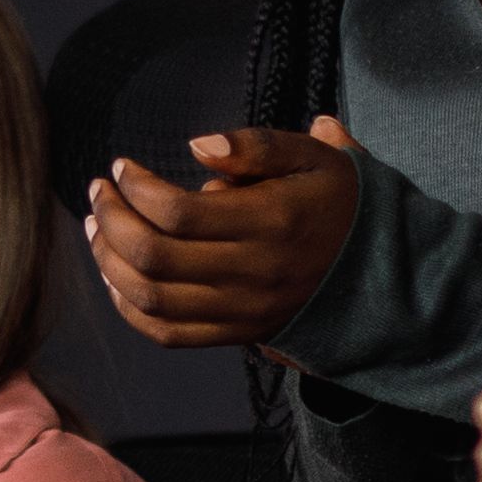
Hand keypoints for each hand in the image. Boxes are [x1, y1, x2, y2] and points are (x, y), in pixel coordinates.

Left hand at [85, 118, 363, 349]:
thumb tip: (197, 147)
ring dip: (110, 262)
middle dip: (112, 219)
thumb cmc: (340, 203)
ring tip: (99, 227)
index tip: (123, 167)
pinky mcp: (238, 335)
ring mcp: (244, 311)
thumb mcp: (314, 157)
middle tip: (100, 191)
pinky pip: (168, 334)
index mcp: (272, 222)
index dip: (137, 188)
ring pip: (152, 298)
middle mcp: (254, 273)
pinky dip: (129, 307)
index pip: (179, 212)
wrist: (382, 275)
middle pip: (155, 255)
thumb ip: (257, 146)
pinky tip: (116, 275)